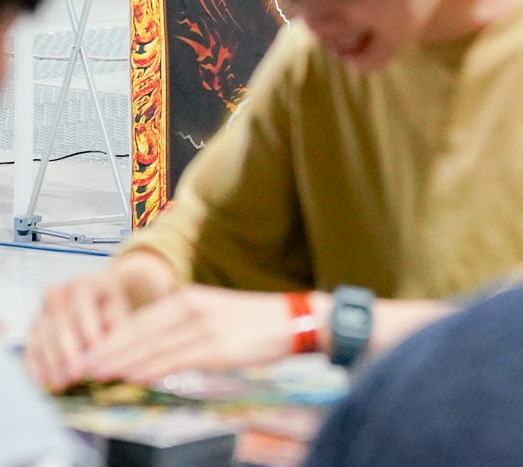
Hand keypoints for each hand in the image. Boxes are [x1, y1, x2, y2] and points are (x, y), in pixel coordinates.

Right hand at [26, 270, 145, 390]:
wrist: (102, 297)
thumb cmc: (115, 305)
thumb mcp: (121, 308)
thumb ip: (115, 323)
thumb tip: (104, 348)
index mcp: (82, 284)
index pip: (82, 307)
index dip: (88, 329)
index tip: (96, 350)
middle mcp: (57, 295)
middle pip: (59, 326)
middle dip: (67, 352)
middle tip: (76, 374)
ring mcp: (42, 312)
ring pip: (42, 339)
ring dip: (50, 364)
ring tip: (62, 384)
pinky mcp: (34, 329)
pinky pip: (30, 349)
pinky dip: (35, 367)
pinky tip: (43, 383)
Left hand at [77, 286, 301, 385]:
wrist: (292, 319)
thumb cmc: (253, 321)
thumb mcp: (211, 315)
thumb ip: (179, 330)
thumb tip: (146, 351)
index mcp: (189, 298)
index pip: (139, 319)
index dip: (109, 337)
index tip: (86, 352)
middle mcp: (192, 309)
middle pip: (140, 332)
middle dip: (106, 351)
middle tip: (79, 366)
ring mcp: (205, 328)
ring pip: (153, 346)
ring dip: (120, 362)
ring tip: (95, 374)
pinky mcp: (218, 347)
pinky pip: (176, 359)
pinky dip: (151, 368)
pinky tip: (133, 376)